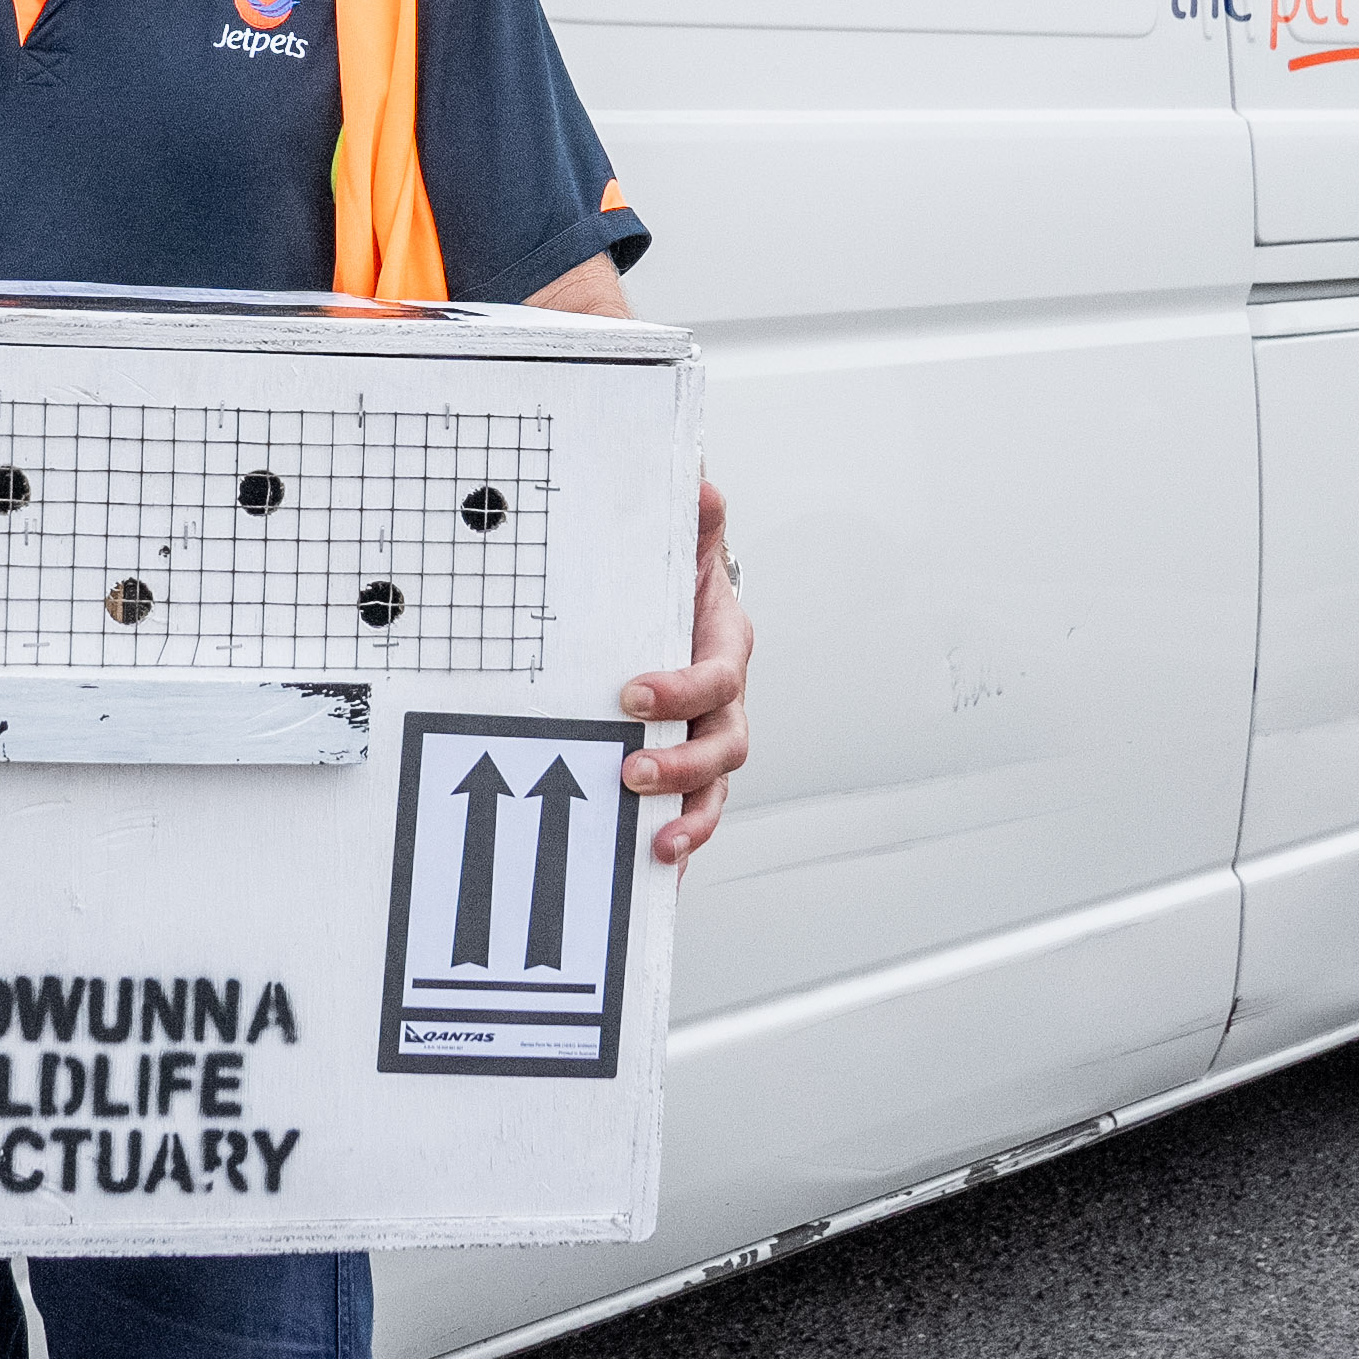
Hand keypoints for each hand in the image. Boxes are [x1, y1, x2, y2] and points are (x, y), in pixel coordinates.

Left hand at [619, 478, 748, 864]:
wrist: (682, 608)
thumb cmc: (678, 583)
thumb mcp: (685, 544)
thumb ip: (697, 517)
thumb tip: (700, 485)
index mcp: (726, 648)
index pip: (717, 677)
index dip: (682, 689)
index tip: (633, 693)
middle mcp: (724, 705)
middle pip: (724, 747)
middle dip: (683, 766)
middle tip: (634, 772)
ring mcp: (707, 743)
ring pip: (714, 793)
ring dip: (689, 819)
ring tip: (657, 844)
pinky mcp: (685, 773)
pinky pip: (690, 815)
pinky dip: (681, 847)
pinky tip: (654, 873)